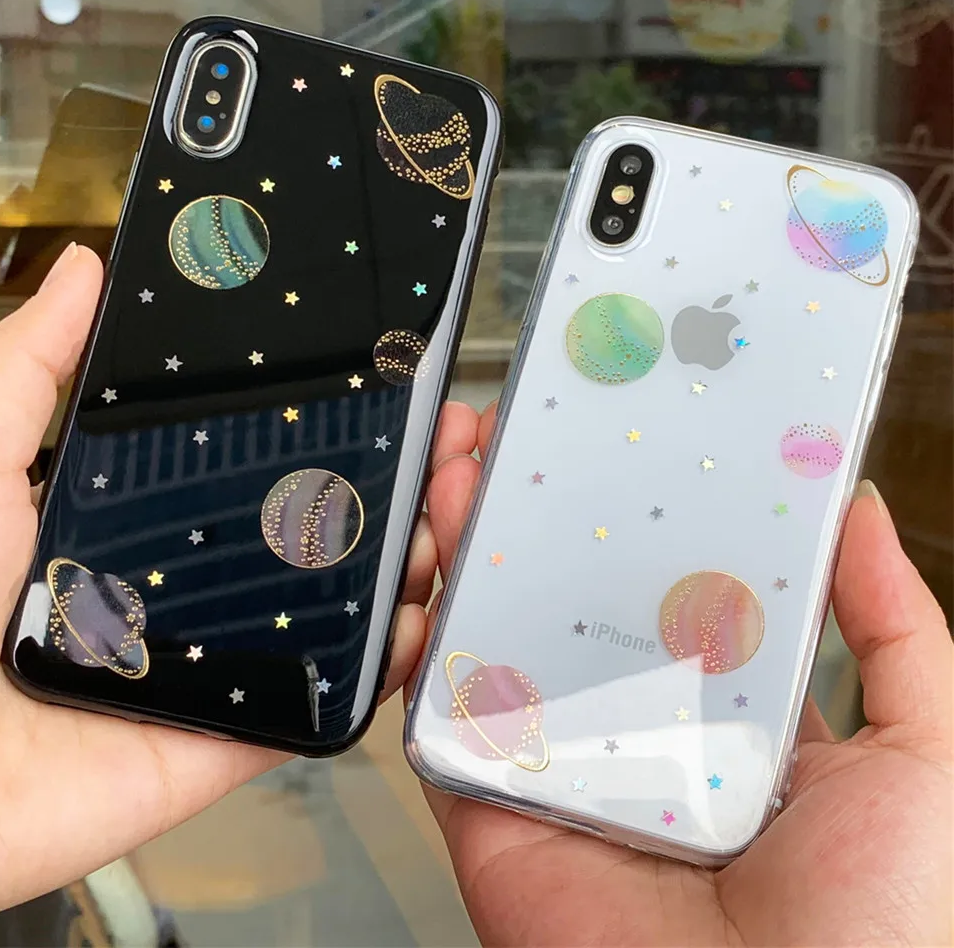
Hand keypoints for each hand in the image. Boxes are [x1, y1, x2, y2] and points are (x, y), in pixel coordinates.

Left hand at [0, 244, 479, 921]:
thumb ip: (32, 369)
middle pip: (324, 529)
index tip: (391, 388)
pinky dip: (387, 659)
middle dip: (401, 483)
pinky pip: (330, 694)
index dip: (333, 425)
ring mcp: (226, 656)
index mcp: (146, 518)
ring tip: (452, 510)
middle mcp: (196, 582)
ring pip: (346, 605)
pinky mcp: (239, 729)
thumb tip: (83, 273)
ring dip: (412, 558)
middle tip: (450, 441)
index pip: (264, 462)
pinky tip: (422, 610)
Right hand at [420, 403, 951, 946]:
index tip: (616, 439)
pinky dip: (428, 628)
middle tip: (522, 433)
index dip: (638, 512)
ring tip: (469, 463)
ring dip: (477, 547)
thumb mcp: (922, 757)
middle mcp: (629, 726)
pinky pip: (447, 704)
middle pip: (569, 598)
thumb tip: (858, 511)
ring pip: (498, 634)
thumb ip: (899, 633)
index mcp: (717, 709)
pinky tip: (435, 546)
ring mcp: (554, 758)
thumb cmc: (875, 923)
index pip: (664, 587)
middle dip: (540, 512)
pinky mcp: (490, 797)